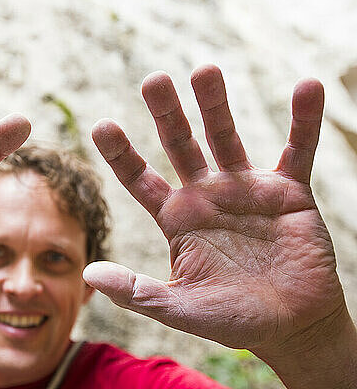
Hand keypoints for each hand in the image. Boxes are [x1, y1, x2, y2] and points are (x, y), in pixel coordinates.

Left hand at [84, 65, 346, 352]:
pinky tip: (306, 88)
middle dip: (166, 112)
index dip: (121, 154)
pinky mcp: (289, 192)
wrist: (292, 326)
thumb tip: (88, 273)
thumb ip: (137, 292)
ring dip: (216, 104)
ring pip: (226, 137)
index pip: (139, 179)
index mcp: (176, 218)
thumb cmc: (233, 319)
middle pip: (179, 144)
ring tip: (205, 69)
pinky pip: (298, 150)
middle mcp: (206, 195)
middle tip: (152, 80)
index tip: (101, 125)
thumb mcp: (179, 308)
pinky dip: (303, 122)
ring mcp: (246, 189)